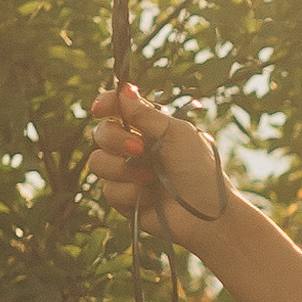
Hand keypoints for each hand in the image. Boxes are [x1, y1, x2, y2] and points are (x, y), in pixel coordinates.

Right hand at [85, 83, 227, 249]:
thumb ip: (145, 113)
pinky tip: (151, 198)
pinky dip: (131, 193)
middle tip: (139, 149)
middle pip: (101, 133)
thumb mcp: (176, 133)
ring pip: (97, 162)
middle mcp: (135, 148)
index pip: (118, 109)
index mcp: (150, 128)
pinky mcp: (123, 199)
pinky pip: (108, 190)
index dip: (105, 104)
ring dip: (123, 170)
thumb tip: (123, 88)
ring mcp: (127, 174)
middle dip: (115, 140)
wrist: (205, 213)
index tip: (100, 108)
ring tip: (150, 178)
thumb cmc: (199, 169)